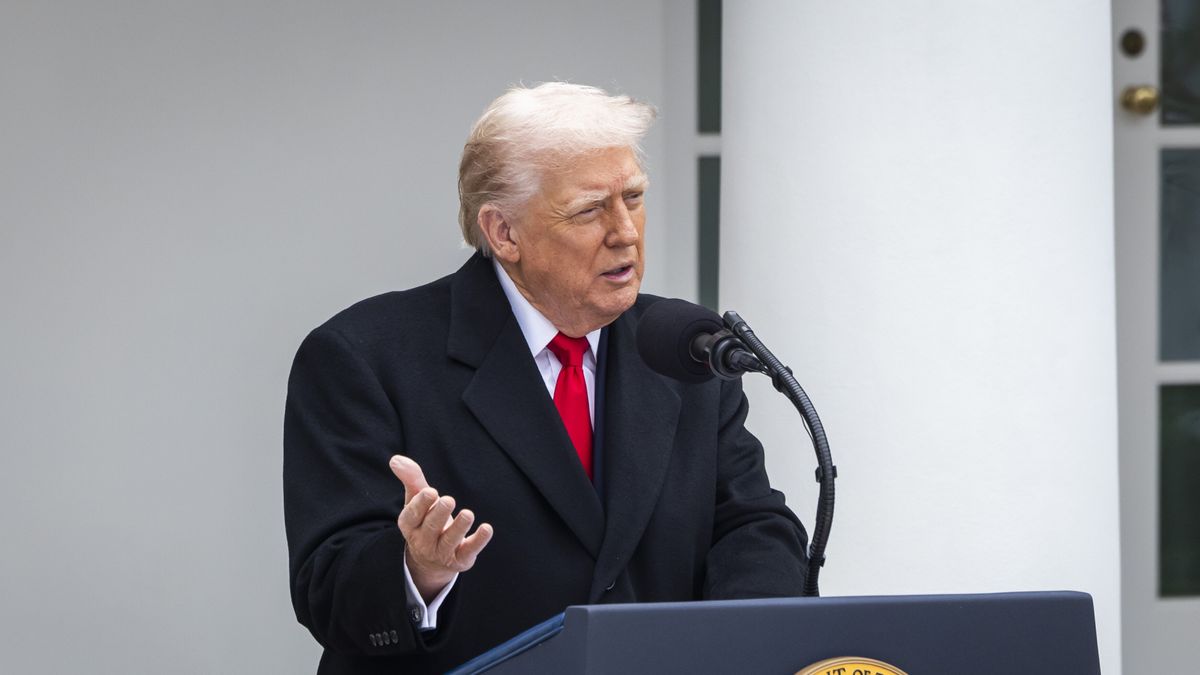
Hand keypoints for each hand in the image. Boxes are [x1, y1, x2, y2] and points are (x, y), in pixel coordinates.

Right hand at [389, 455, 493, 602]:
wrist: (431, 560)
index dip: (421, 504)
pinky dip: (478, 541)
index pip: (412, 515)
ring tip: (468, 514)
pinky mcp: (460, 559)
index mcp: (410, 525)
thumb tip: (395, 459)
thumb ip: (411, 479)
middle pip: (430, 528)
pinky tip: (487, 528)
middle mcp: (423, 541)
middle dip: (439, 514)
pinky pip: (469, 551)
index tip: (431, 491)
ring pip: (449, 540)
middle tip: (449, 500)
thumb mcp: (416, 500)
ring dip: (459, 527)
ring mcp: (441, 552)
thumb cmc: (425, 520)